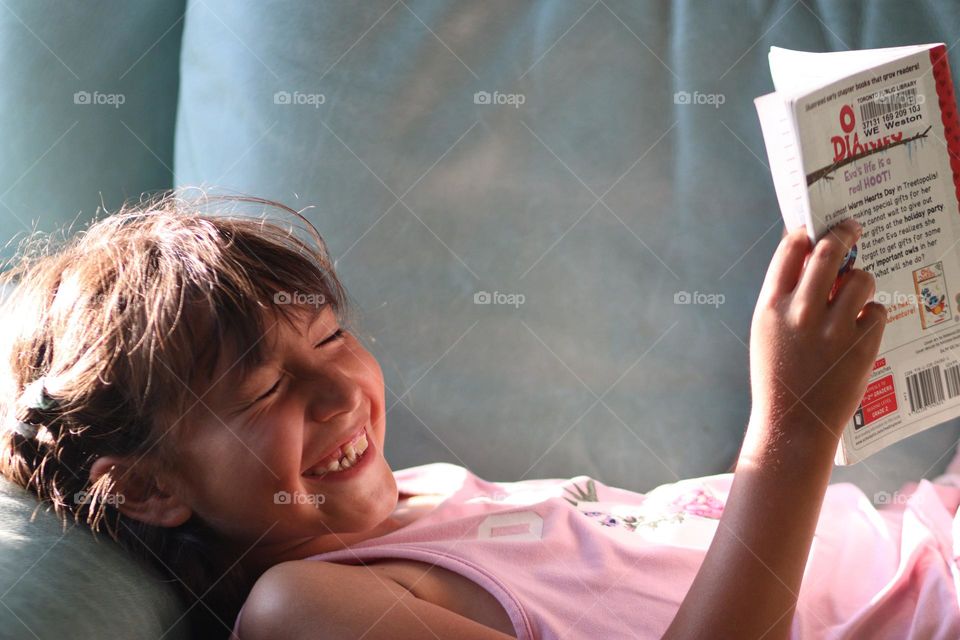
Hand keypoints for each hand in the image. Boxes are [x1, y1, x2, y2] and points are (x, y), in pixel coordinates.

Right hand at [748, 219, 886, 442]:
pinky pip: (876, 311)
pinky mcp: (861, 346)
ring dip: (860, 281)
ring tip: (855, 295)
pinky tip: (859, 327)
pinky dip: (870, 315)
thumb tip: (806, 257)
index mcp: (771, 306)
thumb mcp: (765, 330)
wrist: (791, 423)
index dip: (805, 233)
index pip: (790, 250)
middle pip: (829, 252)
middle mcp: (801, 312)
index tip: (814, 229)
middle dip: (844, 233)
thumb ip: (783, 297)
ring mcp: (833, 329)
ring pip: (861, 279)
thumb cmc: (776, 375)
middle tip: (852, 228)